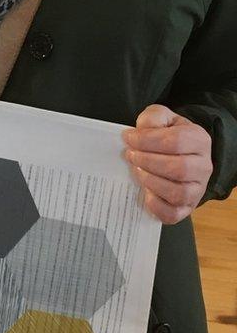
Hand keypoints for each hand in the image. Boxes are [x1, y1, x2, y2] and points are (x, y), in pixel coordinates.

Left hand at [122, 105, 212, 224]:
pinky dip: (155, 205)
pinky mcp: (186, 208)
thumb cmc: (166, 136)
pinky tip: (144, 193)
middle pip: (178, 168)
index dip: (147, 140)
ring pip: (178, 192)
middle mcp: (204, 167)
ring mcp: (197, 190)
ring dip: (150, 181)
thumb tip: (139, 133)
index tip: (128, 138)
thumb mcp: (161, 119)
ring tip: (136, 171)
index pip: (176, 141)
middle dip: (147, 161)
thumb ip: (152, 118)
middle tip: (130, 156)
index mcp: (199, 141)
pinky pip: (173, 213)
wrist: (176, 156)